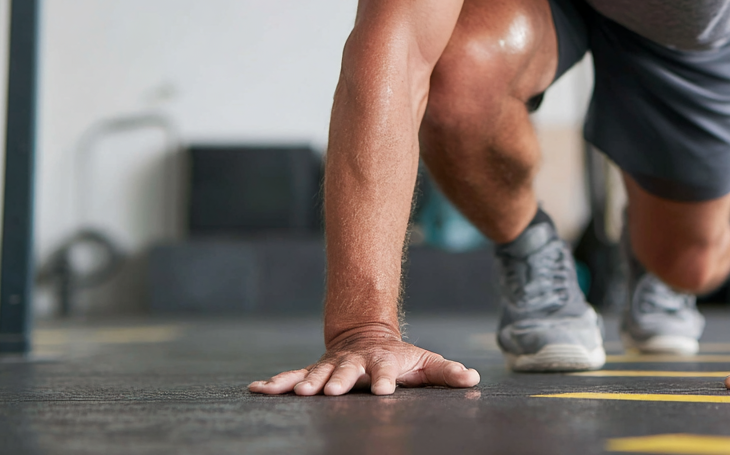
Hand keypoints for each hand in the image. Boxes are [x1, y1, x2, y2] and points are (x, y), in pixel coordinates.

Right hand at [247, 325, 480, 396]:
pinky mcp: (313, 372)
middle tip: (333, 392)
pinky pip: (290, 377)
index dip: (385, 380)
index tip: (384, 391)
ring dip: (305, 383)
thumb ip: (446, 372)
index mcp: (381, 362)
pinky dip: (274, 383)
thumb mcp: (424, 363)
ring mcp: (331, 367)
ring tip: (294, 392)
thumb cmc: (400, 358)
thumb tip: (473, 378)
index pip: (385, 372)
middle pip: (347, 372)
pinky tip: (257, 390)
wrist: (366, 336)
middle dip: (339, 381)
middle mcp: (353, 364)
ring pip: (316, 374)